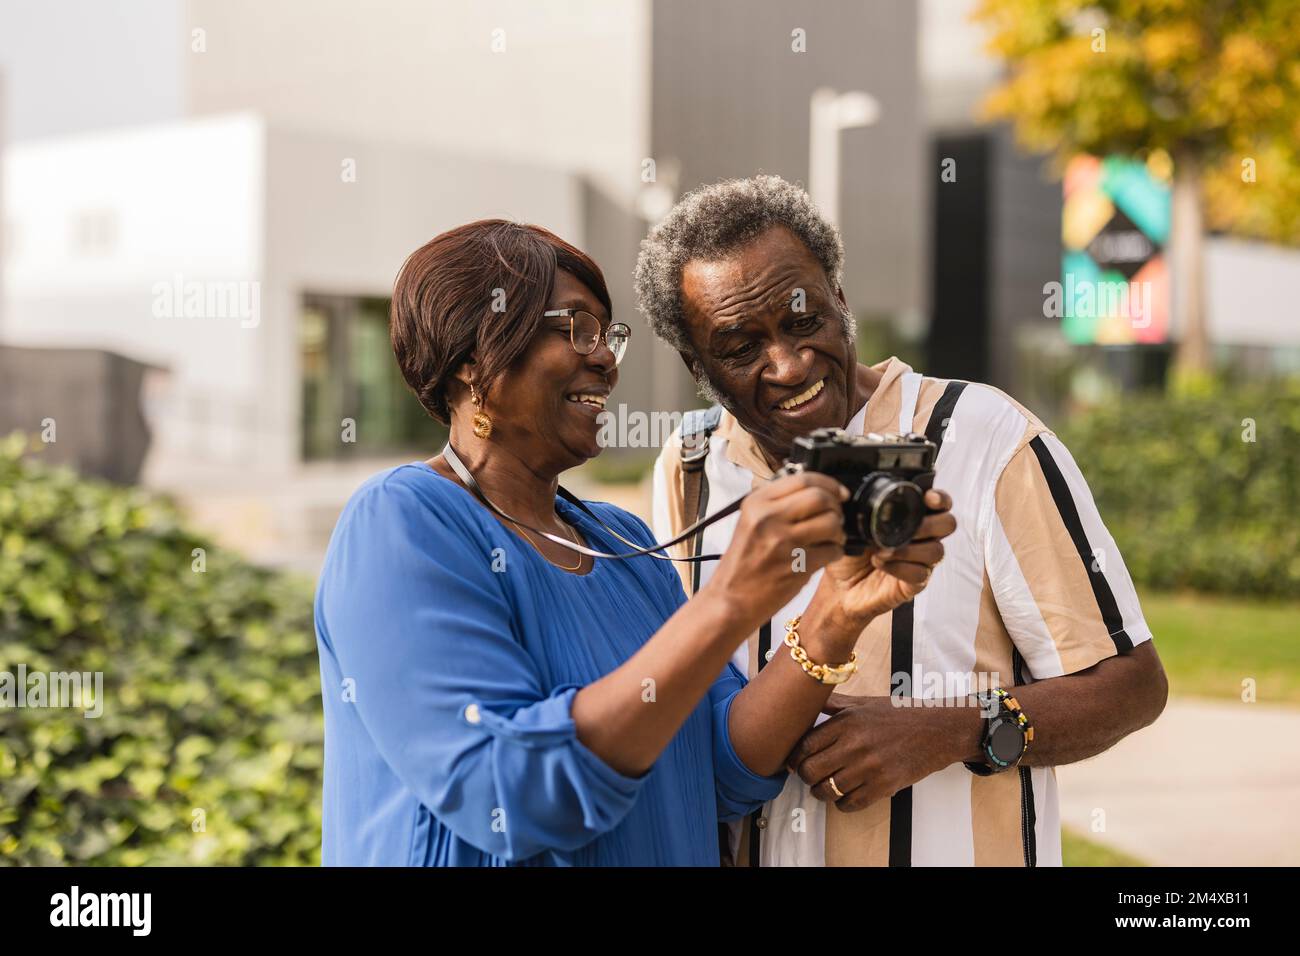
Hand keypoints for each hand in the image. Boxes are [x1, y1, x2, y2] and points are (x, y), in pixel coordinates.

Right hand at [704, 472, 848, 627]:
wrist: (731, 599)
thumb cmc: (744, 561)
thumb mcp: (751, 521)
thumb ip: (778, 503)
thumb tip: (818, 491)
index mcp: (757, 502)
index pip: (803, 479)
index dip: (829, 484)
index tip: (840, 492)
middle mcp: (768, 518)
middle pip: (821, 498)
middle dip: (836, 507)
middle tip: (835, 517)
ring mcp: (783, 542)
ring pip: (831, 523)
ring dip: (838, 531)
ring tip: (830, 538)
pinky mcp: (797, 565)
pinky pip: (833, 550)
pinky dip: (835, 552)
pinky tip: (824, 556)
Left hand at [785, 693, 967, 811]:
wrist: (938, 730)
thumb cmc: (900, 715)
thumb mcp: (865, 702)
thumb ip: (834, 704)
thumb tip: (808, 698)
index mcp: (846, 722)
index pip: (805, 745)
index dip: (794, 757)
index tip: (794, 761)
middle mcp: (855, 744)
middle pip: (810, 770)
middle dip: (804, 776)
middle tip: (809, 775)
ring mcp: (869, 767)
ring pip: (827, 790)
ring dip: (820, 792)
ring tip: (824, 787)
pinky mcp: (884, 786)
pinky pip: (849, 804)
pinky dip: (841, 804)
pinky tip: (844, 796)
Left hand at [816, 489, 955, 625]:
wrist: (841, 585)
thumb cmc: (851, 554)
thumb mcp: (854, 526)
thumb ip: (864, 509)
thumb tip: (858, 492)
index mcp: (912, 519)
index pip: (940, 504)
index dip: (940, 498)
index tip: (929, 498)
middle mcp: (922, 538)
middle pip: (948, 524)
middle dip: (929, 525)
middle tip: (907, 529)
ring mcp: (922, 561)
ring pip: (936, 550)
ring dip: (908, 549)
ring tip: (882, 551)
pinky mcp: (916, 583)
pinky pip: (921, 573)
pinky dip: (899, 567)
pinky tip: (881, 564)